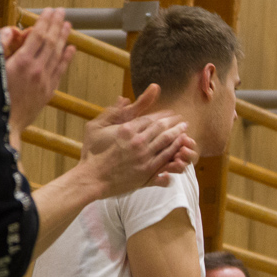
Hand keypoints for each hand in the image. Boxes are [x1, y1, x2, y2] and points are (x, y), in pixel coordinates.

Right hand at [6, 8, 74, 138]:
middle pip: (51, 42)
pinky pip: (60, 71)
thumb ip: (1, 46)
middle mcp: (37, 70)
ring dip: (63, 38)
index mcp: (21, 62)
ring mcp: (45, 81)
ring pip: (58, 55)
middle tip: (62, 12)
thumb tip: (11, 30)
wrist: (3, 123)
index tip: (50, 11)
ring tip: (68, 24)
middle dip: (56, 25)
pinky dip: (67, 58)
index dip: (45, 22)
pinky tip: (71, 48)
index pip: (38, 36)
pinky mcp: (48, 91)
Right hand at [79, 84, 198, 196]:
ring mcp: (144, 156)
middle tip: (182, 119)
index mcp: (126, 129)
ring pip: (167, 142)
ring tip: (185, 130)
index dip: (162, 114)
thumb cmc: (91, 153)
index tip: (170, 112)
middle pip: (161, 128)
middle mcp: (138, 141)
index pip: (150, 118)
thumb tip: (123, 98)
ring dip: (178, 134)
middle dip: (174, 122)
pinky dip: (175, 151)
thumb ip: (111, 112)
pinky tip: (182, 147)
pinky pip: (166, 158)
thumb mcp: (95, 128)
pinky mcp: (148, 171)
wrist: (93, 178)